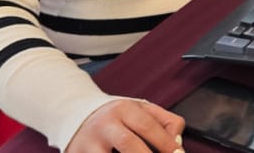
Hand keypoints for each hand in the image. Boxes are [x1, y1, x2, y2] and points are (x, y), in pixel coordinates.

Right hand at [68, 99, 183, 152]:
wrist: (77, 116)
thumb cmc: (118, 117)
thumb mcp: (142, 110)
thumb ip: (166, 122)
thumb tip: (177, 142)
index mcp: (123, 109)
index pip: (148, 126)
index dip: (166, 143)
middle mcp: (104, 125)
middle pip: (128, 144)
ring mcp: (88, 143)